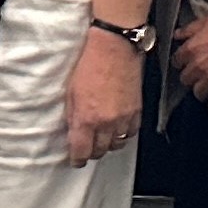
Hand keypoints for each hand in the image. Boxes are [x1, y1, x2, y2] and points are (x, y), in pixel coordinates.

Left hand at [64, 30, 143, 166]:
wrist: (114, 47)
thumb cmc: (89, 64)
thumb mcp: (71, 92)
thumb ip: (73, 116)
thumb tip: (73, 132)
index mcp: (87, 118)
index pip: (82, 152)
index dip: (77, 159)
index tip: (75, 160)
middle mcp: (106, 122)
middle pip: (100, 151)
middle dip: (92, 152)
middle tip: (87, 147)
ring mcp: (124, 118)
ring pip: (117, 144)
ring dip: (108, 144)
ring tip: (101, 137)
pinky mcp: (137, 111)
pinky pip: (130, 133)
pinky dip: (123, 134)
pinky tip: (116, 127)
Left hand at [171, 7, 207, 124]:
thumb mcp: (206, 21)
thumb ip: (189, 30)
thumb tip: (177, 35)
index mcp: (190, 49)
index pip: (176, 63)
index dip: (183, 63)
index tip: (188, 64)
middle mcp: (197, 66)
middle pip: (186, 80)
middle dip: (192, 78)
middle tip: (199, 76)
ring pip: (198, 93)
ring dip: (203, 91)